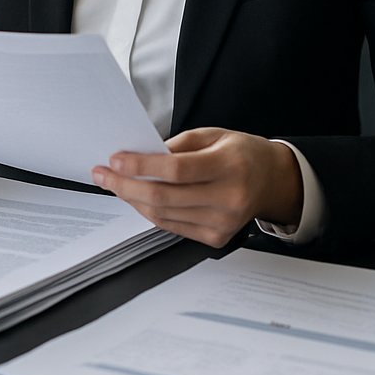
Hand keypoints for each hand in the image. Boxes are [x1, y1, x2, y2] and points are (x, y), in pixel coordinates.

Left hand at [91, 128, 303, 247]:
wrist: (272, 181)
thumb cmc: (240, 153)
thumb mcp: (213, 135)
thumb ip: (177, 146)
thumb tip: (139, 156)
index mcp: (230, 166)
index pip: (177, 170)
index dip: (142, 166)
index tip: (115, 159)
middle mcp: (229, 199)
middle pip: (165, 197)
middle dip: (125, 185)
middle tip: (102, 174)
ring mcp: (224, 223)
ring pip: (164, 215)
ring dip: (132, 200)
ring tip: (114, 183)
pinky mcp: (217, 238)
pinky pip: (172, 226)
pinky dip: (150, 212)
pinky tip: (137, 198)